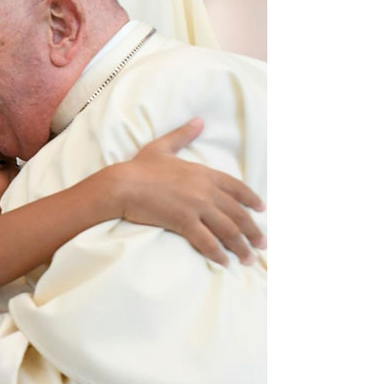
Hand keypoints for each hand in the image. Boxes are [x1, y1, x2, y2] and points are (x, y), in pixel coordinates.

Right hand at [110, 117, 265, 265]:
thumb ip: (183, 135)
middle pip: (238, 213)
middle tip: (262, 244)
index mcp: (203, 173)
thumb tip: (198, 120)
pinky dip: (217, 254)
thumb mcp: (163, 147)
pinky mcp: (184, 222)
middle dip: (253, 230)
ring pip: (228, 230)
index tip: (262, 210)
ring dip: (241, 247)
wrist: (122, 184)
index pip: (236, 188)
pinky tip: (224, 263)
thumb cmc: (139, 167)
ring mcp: (196, 206)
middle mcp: (205, 190)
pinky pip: (207, 241)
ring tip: (248, 259)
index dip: (251, 199)